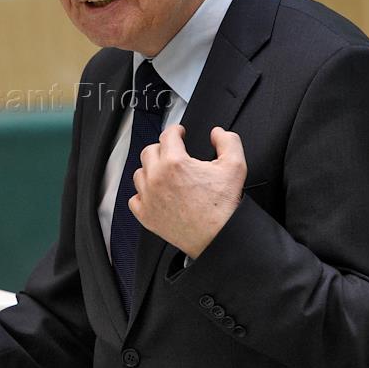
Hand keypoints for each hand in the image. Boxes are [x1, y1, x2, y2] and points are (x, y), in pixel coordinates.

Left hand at [129, 125, 246, 258]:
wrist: (217, 237)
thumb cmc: (222, 207)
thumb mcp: (234, 166)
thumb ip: (228, 142)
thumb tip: (218, 133)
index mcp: (174, 163)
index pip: (168, 135)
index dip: (175, 130)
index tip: (179, 133)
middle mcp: (156, 178)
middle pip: (149, 151)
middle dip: (162, 148)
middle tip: (173, 153)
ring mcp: (148, 197)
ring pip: (140, 173)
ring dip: (151, 170)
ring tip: (164, 173)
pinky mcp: (145, 215)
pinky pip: (134, 199)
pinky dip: (143, 194)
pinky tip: (154, 194)